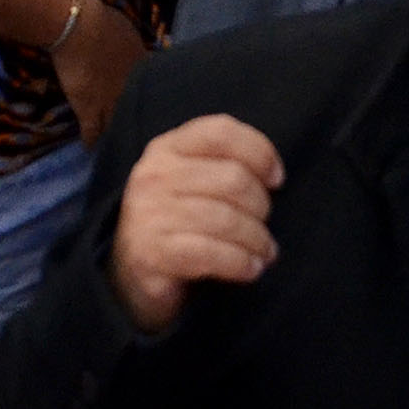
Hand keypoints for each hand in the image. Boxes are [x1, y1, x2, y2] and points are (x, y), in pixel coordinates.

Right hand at [52, 0, 147, 147]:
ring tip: (121, 148)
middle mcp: (130, 89)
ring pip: (117, 125)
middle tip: (145, 137)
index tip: (155, 108)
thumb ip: (136, 49)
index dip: (152, 100)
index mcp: (142, 70)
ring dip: (118, 135)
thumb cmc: (104, 22)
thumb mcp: (129, 33)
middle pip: (139, 112)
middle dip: (142, 123)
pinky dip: (90, 141)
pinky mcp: (88, 109)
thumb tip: (143, 56)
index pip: (152, 91)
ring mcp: (110, 102)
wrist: (79, 27)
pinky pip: (91, 131)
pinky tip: (90, 150)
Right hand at [105, 113, 283, 334]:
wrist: (130, 276)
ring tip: (264, 253)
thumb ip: (223, 165)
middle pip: (232, 178)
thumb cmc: (176, 223)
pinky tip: (250, 270)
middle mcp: (154, 175)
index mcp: (167, 148)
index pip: (221, 132)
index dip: (259, 152)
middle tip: (264, 226)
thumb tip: (274, 175)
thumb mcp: (191, 182)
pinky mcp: (150, 254)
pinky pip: (211, 254)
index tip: (277, 179)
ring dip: (256, 240)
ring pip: (226, 219)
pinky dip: (240, 263)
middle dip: (261, 206)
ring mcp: (148, 215)